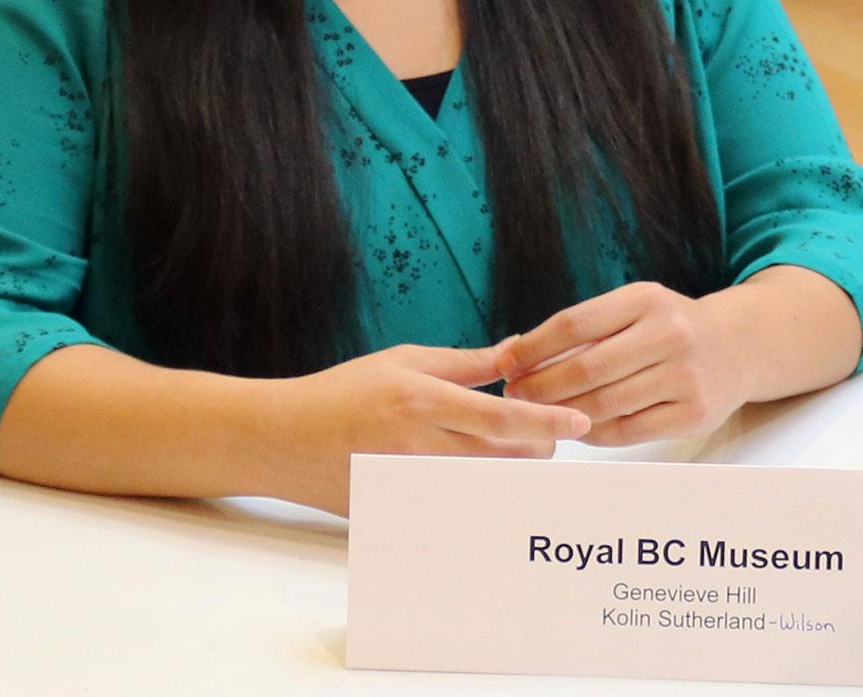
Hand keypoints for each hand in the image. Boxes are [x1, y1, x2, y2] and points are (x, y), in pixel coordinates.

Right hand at [273, 342, 588, 513]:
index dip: (548, 421)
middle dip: (536, 447)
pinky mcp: (400, 510)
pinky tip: (475, 479)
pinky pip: (457, 507)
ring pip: (490, 486)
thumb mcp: (403, 361)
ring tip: (510, 453)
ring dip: (510, 471)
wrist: (282, 440)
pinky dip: (477, 493)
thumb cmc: (342, 392)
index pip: (503, 417)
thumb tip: (515, 353)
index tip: (580, 421)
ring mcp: (410, 484)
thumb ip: (464, 363)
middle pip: (508, 459)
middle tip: (539, 434)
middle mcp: (420, 446)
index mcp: (424, 401)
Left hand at [505, 282, 755, 446]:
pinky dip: (594, 432)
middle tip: (515, 395)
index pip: (573, 324)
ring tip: (539, 413)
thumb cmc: (669, 328)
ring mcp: (685, 376)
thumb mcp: (635, 308)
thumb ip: (585, 328)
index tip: (503, 364)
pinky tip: (577, 427)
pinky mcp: (695, 413)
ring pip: (604, 404)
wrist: (739, 347)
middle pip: (586, 369)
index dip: (531, 348)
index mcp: (646, 300)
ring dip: (562, 413)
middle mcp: (669, 334)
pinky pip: (628, 431)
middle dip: (540, 386)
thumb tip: (515, 354)